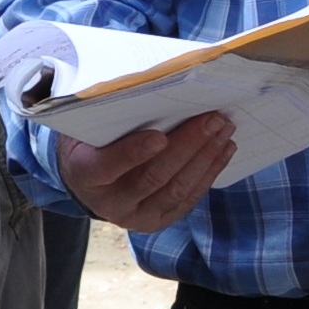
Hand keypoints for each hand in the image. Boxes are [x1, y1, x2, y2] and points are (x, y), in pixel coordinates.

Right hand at [60, 115, 237, 231]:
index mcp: (85, 174)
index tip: (159, 136)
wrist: (88, 178)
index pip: (108, 166)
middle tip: (211, 119)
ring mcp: (136, 217)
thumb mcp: (89, 126)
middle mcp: (109, 203)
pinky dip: (210, 172)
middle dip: (186, 146)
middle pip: (152, 177)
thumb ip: (111, 116)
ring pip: (176, 190)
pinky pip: (188, 199)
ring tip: (223, 130)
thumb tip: (154, 87)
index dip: (134, 153)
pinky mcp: (159, 221)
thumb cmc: (91, 141)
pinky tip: (224, 149)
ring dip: (205, 158)